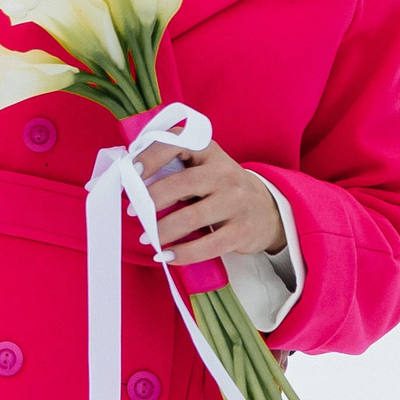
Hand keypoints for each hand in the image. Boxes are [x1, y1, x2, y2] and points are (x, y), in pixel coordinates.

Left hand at [132, 140, 285, 265]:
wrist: (267, 209)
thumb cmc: (221, 186)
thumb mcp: (203, 166)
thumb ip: (174, 167)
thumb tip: (132, 181)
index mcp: (209, 151)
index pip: (178, 143)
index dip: (152, 156)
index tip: (133, 171)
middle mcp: (225, 173)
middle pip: (182, 184)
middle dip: (152, 200)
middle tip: (133, 213)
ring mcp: (236, 202)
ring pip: (191, 217)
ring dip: (163, 230)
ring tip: (146, 238)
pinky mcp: (242, 230)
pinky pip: (208, 245)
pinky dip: (183, 253)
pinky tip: (166, 255)